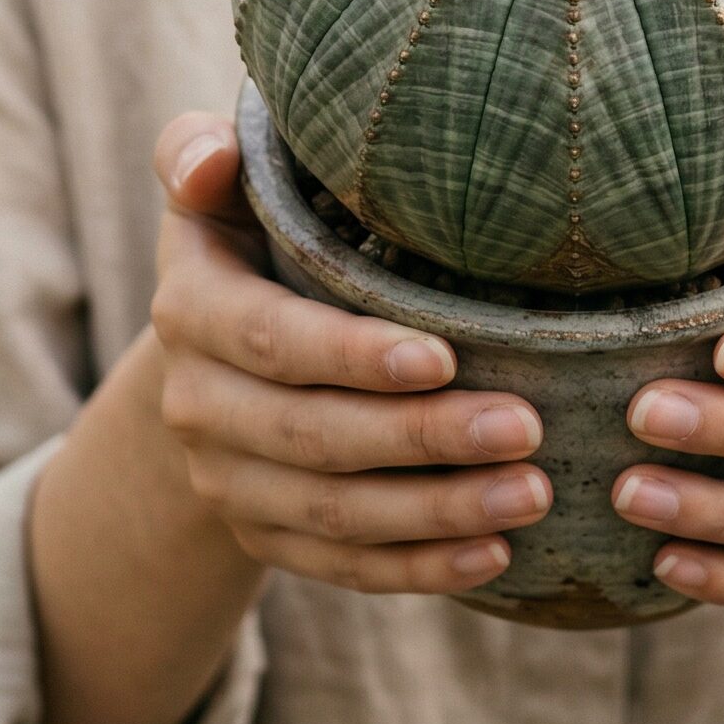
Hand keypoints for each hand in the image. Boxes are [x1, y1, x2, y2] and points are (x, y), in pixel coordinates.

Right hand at [148, 109, 553, 593]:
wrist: (215, 341)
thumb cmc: (251, 228)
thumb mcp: (219, 182)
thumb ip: (198, 154)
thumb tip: (201, 164)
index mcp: (192, 309)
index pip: (271, 340)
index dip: (353, 356)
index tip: (446, 357)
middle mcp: (197, 405)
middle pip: (314, 436)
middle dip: (423, 438)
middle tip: (525, 428)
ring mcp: (228, 480)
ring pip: (335, 512)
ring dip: (437, 512)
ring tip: (531, 492)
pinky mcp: (263, 534)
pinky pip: (341, 567)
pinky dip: (418, 569)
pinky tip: (495, 555)